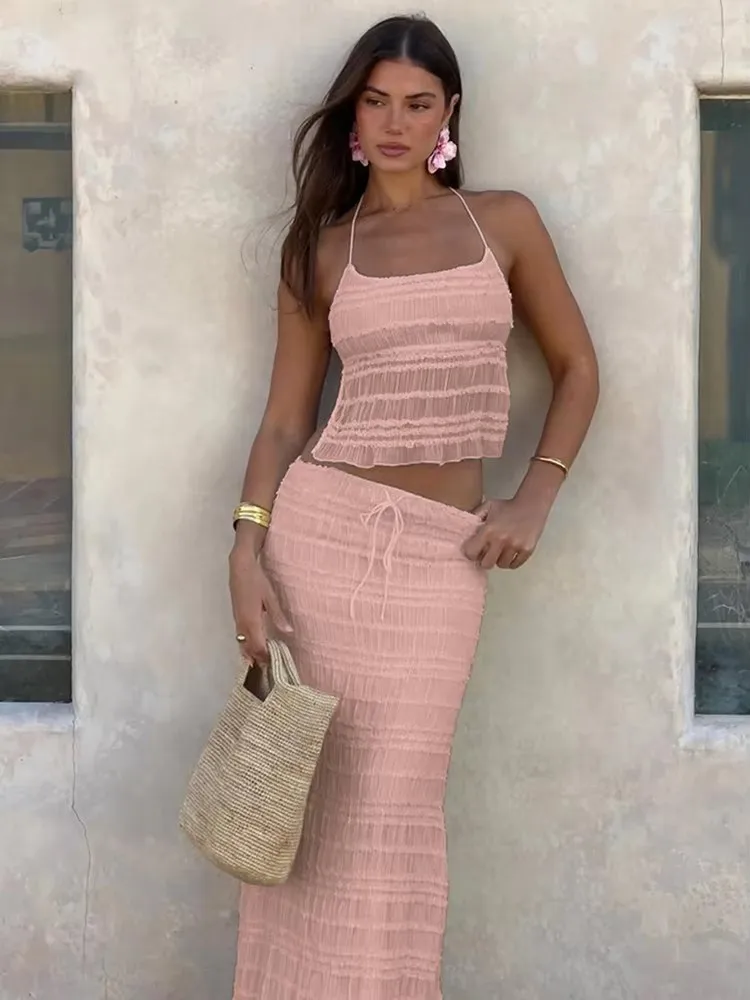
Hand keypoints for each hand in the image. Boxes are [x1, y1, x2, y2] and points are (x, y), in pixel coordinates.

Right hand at [229, 540, 291, 663]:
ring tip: (261, 662)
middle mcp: (242, 624)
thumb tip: (288, 632)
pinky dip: (246, 644)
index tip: (274, 665)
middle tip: (269, 668)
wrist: (239, 568)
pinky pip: (240, 636)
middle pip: (249, 648)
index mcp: (252, 621)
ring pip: (242, 643)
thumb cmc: (256, 580)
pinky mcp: (236, 616)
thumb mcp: (270, 597)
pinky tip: (252, 647)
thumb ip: (278, 615)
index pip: (258, 646)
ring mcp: (237, 621)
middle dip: (258, 658)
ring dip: (251, 653)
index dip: (265, 657)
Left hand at [462, 496, 549, 569]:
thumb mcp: (488, 506)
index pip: (471, 553)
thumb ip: (475, 517)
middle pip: (486, 564)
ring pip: (501, 565)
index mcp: (488, 530)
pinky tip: (510, 552)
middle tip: (488, 553)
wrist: (532, 504)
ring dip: (499, 560)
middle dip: (485, 559)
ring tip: (501, 550)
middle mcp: (501, 540)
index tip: (474, 550)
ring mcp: (515, 546)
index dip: (471, 553)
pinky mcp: (527, 550)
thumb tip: (462, 528)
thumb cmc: (507, 506)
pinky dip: (511, 561)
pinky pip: (514, 565)